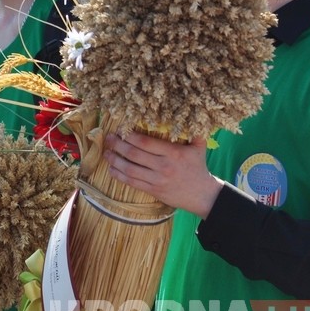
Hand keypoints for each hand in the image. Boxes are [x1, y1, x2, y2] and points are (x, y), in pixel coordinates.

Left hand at [103, 131, 222, 218]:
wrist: (203, 195)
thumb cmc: (198, 168)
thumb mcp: (198, 147)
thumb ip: (193, 131)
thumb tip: (189, 114)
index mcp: (173, 153)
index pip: (145, 142)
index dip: (130, 135)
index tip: (120, 129)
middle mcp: (163, 166)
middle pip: (134, 154)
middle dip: (117, 145)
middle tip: (108, 138)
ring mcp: (157, 180)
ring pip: (130, 169)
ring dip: (115, 160)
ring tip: (106, 153)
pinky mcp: (153, 191)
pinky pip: (132, 182)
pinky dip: (119, 175)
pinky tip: (111, 169)